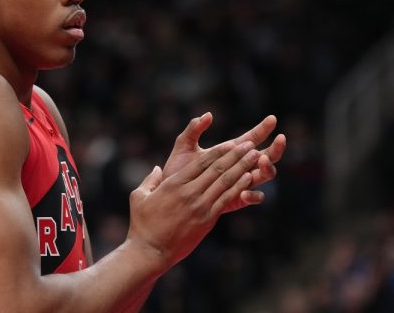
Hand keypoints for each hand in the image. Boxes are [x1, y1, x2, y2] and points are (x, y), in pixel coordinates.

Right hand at [126, 133, 259, 269]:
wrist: (151, 251)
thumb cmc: (142, 224)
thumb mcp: (139, 197)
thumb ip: (150, 180)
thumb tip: (157, 169)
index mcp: (174, 184)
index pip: (201, 162)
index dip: (219, 151)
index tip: (231, 143)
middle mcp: (189, 193)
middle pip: (217, 169)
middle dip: (235, 155)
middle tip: (250, 144)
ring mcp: (200, 206)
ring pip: (225, 182)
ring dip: (241, 168)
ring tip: (254, 157)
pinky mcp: (207, 220)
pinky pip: (226, 199)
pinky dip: (239, 187)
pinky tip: (248, 179)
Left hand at [163, 113, 285, 212]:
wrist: (170, 195)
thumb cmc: (177, 169)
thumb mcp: (184, 146)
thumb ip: (194, 129)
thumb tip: (208, 115)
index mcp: (230, 151)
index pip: (252, 138)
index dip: (263, 128)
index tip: (272, 118)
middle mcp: (240, 167)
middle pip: (267, 156)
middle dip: (276, 148)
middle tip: (280, 139)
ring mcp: (240, 183)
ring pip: (264, 175)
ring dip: (267, 168)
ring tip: (262, 161)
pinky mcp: (236, 200)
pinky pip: (254, 197)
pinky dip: (253, 193)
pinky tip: (244, 191)